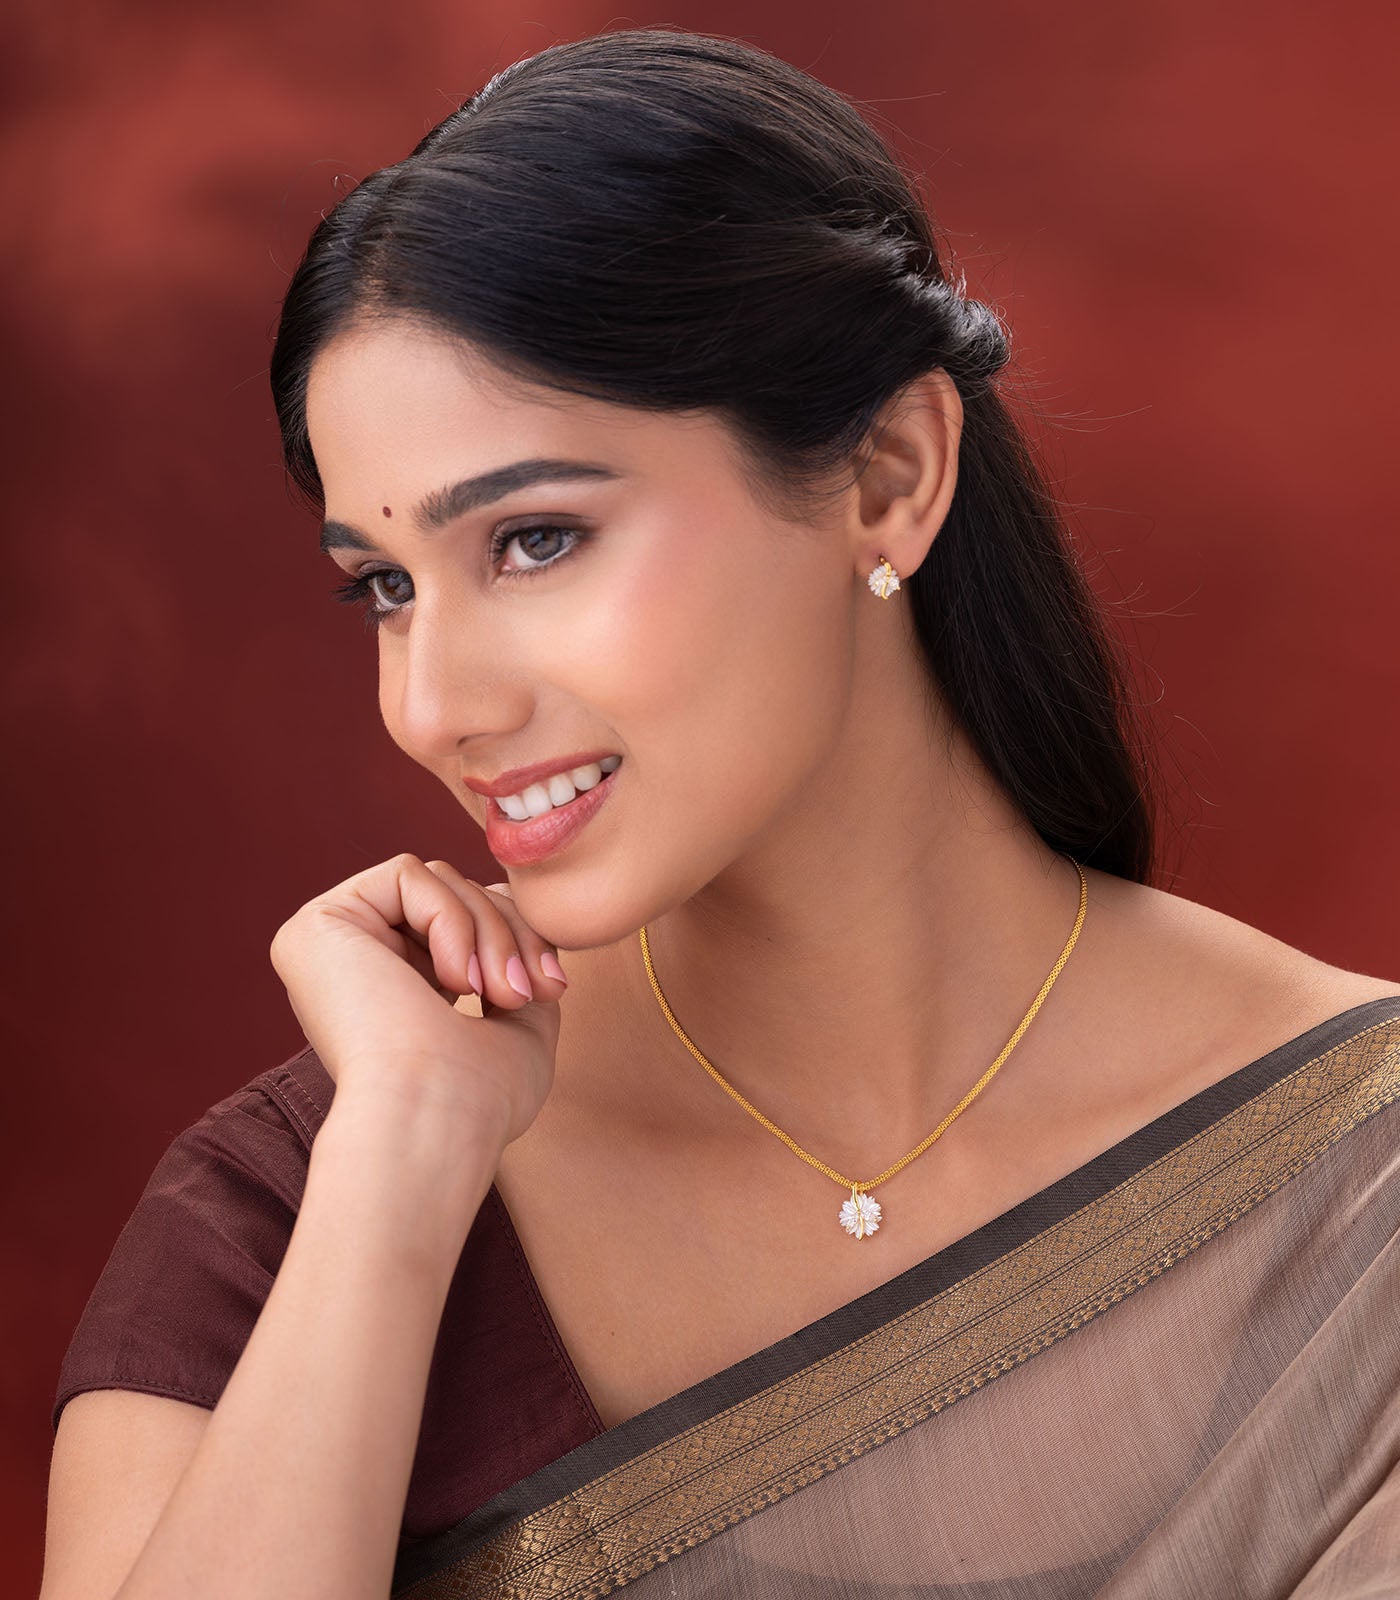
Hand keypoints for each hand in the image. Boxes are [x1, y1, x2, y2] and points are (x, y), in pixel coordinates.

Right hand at [268, 854, 567, 1151]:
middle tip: (530, 991)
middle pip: (456, 895)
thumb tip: (517, 911)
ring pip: (439, 881)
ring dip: (490, 931)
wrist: (437, 1124)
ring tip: (499, 994)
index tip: (552, 987)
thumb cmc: (480, 1101)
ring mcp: (329, 947)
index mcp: (392, 992)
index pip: (464, 920)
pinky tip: (452, 982)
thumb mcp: (520, 1025)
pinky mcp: (315, 926)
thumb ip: (515, 965)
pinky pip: (406, 873)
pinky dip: (450, 919)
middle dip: (511, 933)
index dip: (518, 935)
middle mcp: (353, 966)